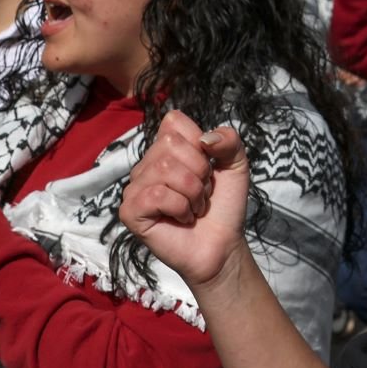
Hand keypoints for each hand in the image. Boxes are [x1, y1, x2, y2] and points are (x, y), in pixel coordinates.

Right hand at [121, 113, 252, 287]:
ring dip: (192, 192)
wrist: (223, 245)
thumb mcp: (236, 166)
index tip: (206, 168)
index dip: (198, 143)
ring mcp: (135, 188)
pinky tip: (181, 219)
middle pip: (169, 144)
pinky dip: (179, 207)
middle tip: (201, 193)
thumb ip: (229, 141)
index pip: (173, 121)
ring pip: (164, 169)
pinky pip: (155, 195)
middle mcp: (146, 165)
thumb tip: (206, 138)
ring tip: (193, 207)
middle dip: (198, 171)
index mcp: (166, 150)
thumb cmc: (223, 206)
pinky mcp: (130, 212)